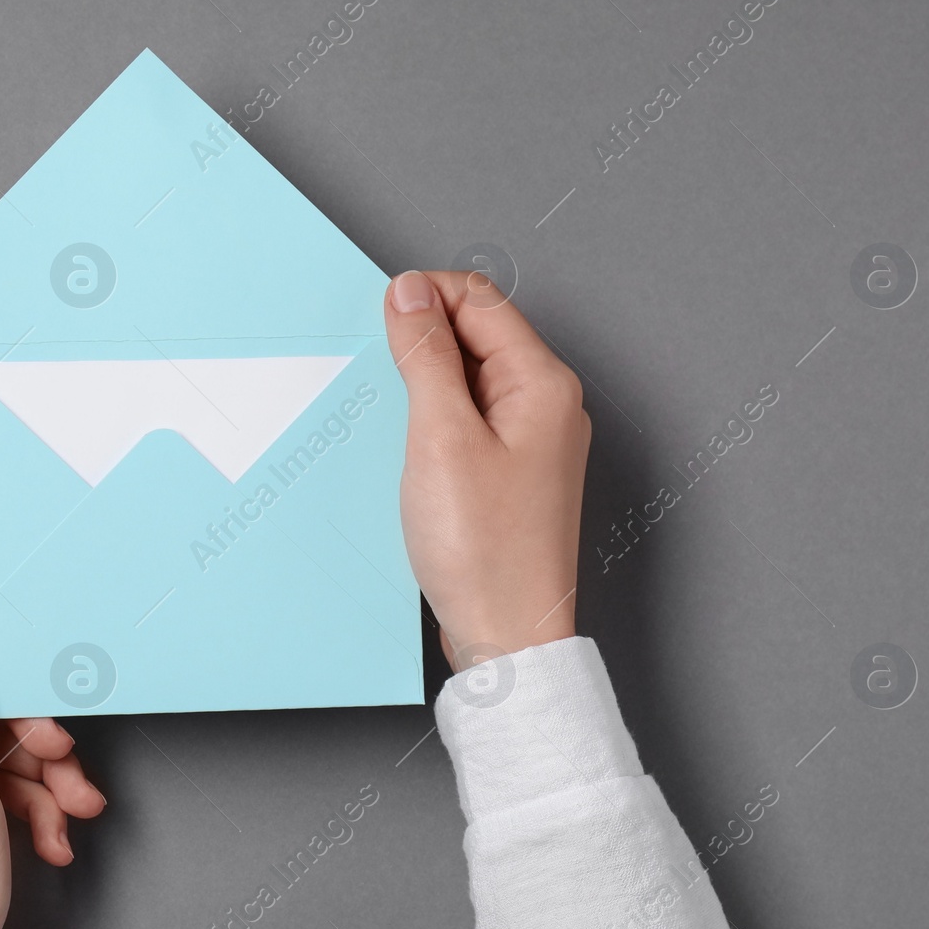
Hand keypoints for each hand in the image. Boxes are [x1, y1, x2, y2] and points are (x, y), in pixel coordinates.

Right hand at [383, 271, 589, 670]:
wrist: (508, 636)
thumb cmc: (483, 550)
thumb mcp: (440, 437)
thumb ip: (426, 356)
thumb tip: (410, 293)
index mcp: (542, 383)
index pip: (479, 299)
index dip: (424, 298)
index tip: (380, 321)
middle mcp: (547, 404)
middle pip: (477, 334)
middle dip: (423, 342)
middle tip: (384, 381)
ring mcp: (534, 440)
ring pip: (470, 379)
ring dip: (426, 385)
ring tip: (399, 426)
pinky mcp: (514, 473)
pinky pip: (471, 421)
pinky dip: (436, 422)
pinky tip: (413, 454)